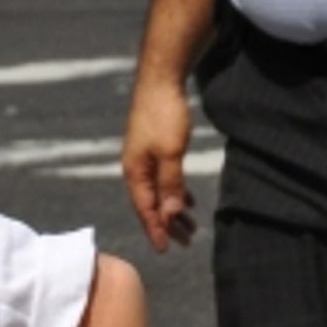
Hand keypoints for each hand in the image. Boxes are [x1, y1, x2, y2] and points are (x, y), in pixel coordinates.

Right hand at [121, 78, 197, 252]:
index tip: (167, 249)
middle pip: (152, 205)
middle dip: (169, 224)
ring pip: (159, 192)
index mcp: (135, 173)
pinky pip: (164, 179)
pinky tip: (187, 201)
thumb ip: (170, 186)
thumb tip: (170, 216)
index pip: (145, 210)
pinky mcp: (153, 148)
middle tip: (187, 241)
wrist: (161, 77)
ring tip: (191, 226)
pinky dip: (175, 192)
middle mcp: (136, 169)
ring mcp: (144, 158)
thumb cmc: (164, 114)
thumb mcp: (171, 153)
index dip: (157, 230)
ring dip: (174, 210)